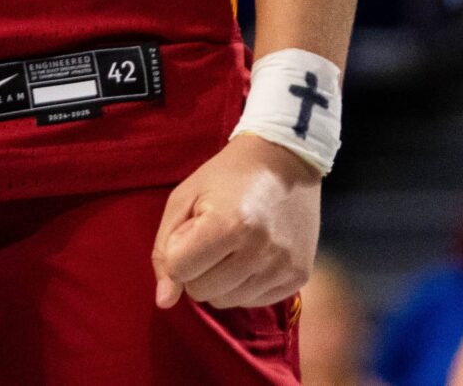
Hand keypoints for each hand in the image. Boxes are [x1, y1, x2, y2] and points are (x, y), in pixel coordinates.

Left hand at [151, 131, 321, 308]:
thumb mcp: (183, 197)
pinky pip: (254, 301)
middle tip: (213, 237)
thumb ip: (164, 249)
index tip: (192, 228)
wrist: (284, 159)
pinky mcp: (298, 277)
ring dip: (220, 279)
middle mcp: (258, 252)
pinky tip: (252, 255)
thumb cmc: (226, 176)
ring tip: (233, 245)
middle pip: (202, 292)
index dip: (177, 251)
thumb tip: (163, 301)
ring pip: (227, 302)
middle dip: (197, 269)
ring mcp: (282, 267)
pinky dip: (245, 284)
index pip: (179, 271)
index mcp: (226, 226)